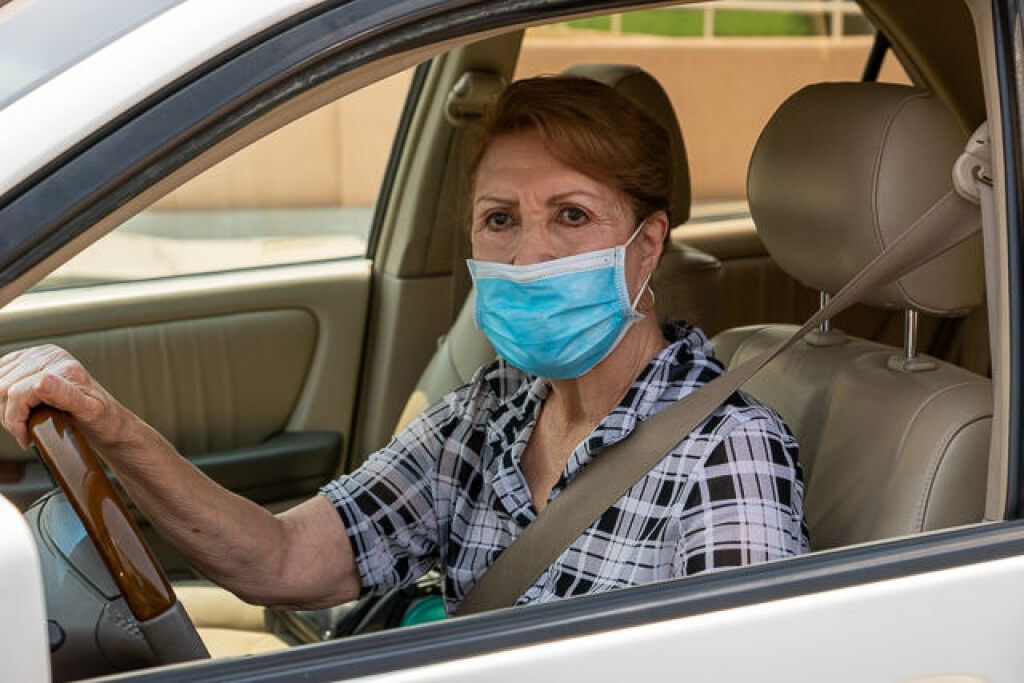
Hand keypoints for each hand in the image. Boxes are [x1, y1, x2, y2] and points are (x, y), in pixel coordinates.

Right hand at [0, 345, 131, 450]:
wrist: (108, 417)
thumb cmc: (102, 419)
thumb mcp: (90, 412)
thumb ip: (66, 396)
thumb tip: (42, 382)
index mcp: (65, 368)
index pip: (16, 393)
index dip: (15, 420)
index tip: (25, 438)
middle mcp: (52, 356)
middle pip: (3, 388)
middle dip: (9, 416)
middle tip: (24, 432)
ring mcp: (40, 354)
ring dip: (5, 407)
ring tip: (23, 422)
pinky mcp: (30, 358)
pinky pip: (1, 374)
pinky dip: (3, 396)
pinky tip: (18, 408)